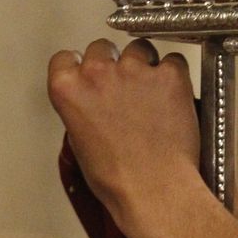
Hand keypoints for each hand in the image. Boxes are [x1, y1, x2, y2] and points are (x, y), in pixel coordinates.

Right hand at [48, 38, 201, 237]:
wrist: (152, 190)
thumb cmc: (115, 178)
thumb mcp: (80, 144)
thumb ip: (81, 109)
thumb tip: (94, 101)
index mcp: (67, 90)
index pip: (64, 58)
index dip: (77, 67)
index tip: (85, 76)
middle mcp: (98, 73)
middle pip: (101, 48)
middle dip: (111, 64)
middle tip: (122, 89)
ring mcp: (135, 70)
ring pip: (138, 49)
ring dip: (143, 65)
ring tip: (150, 95)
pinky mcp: (169, 74)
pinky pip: (172, 61)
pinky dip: (172, 77)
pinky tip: (171, 100)